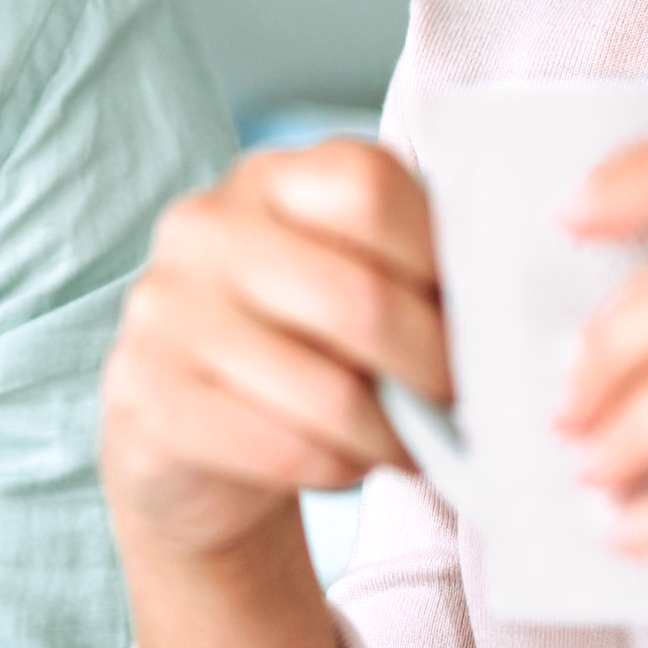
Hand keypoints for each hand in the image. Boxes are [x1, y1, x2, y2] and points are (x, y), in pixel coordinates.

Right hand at [100, 140, 450, 562]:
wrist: (194, 442)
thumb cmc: (302, 351)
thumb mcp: (353, 285)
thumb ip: (415, 273)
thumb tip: (503, 306)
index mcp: (268, 178)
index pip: (368, 186)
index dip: (438, 258)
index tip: (472, 313)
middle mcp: (203, 228)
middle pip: (357, 296)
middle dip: (432, 368)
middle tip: (459, 403)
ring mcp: (162, 309)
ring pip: (325, 390)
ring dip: (391, 437)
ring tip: (411, 449)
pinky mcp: (144, 394)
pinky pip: (277, 447)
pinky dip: (335, 469)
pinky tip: (345, 466)